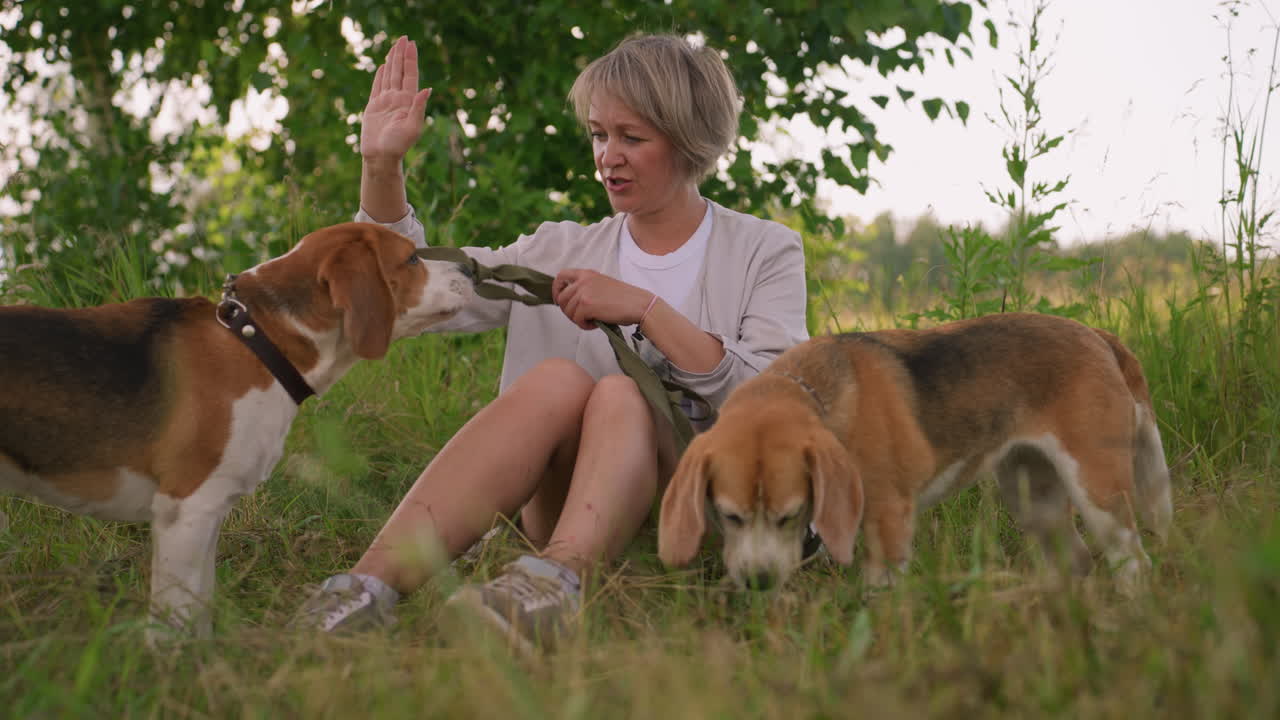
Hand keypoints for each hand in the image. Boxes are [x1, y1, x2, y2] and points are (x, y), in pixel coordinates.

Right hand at [361, 36, 431, 164]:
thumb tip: (427, 89)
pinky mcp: (374, 107)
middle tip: (404, 38)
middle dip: (401, 54)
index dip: (411, 59)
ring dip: (392, 61)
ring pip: (389, 76)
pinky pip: (377, 87)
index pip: (410, 75)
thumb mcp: (412, 127)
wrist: (381, 157)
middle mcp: (398, 99)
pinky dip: (381, 76)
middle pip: (400, 71)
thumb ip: (419, 107)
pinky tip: (384, 67)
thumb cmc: (398, 146)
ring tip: (395, 46)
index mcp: (408, 102)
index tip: (411, 43)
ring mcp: (386, 102)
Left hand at [552, 269, 654, 330]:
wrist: (639, 304)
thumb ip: (586, 288)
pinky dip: (584, 325)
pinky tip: (595, 324)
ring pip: (568, 311)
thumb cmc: (625, 298)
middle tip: (580, 318)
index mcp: (587, 274)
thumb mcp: (602, 284)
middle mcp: (583, 280)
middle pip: (561, 298)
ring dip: (578, 320)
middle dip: (568, 311)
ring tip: (592, 321)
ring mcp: (584, 292)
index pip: (561, 276)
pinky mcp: (587, 305)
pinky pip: (577, 320)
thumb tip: (572, 302)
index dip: (556, 290)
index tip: (560, 300)